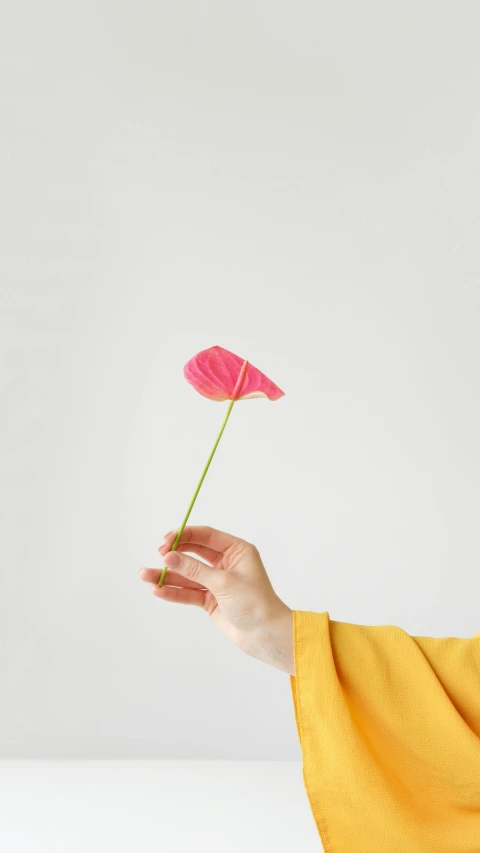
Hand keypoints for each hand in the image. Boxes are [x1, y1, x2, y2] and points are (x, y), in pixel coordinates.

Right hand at [138, 525, 293, 674]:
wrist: (265, 635)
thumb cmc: (255, 603)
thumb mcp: (224, 582)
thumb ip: (195, 569)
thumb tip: (170, 557)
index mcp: (237, 551)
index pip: (206, 536)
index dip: (185, 535)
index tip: (166, 539)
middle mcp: (226, 563)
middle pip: (194, 553)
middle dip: (174, 554)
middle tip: (158, 554)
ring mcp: (217, 582)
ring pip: (188, 575)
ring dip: (167, 575)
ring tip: (145, 575)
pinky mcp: (211, 600)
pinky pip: (188, 592)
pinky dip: (173, 591)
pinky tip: (157, 590)